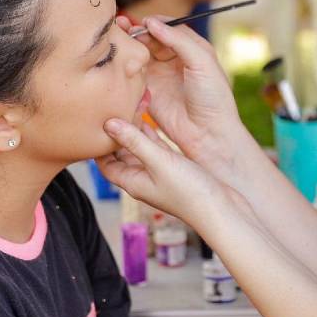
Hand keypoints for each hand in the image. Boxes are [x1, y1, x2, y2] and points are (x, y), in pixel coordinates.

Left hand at [98, 118, 226, 224]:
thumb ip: (134, 141)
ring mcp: (159, 174)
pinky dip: (150, 133)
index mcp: (133, 182)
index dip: (98, 144)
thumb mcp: (159, 162)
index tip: (93, 122)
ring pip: (139, 149)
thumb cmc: (189, 191)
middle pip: (120, 154)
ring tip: (127, 106)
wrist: (222, 210)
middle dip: (115, 134)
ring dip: (133, 131)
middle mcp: (143, 179)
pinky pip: (156, 147)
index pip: (105, 163)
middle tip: (110, 109)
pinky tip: (149, 116)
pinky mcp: (175, 168)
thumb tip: (108, 124)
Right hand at [121, 16, 254, 176]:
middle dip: (137, 31)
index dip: (154, 23)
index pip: (168, 27)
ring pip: (139, 53)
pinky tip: (119, 60)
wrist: (207, 133)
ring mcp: (159, 75)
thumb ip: (178, 39)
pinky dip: (125, 64)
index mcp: (191, 49)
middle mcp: (174, 59)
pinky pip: (132, 73)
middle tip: (124, 28)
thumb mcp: (202, 61)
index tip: (143, 22)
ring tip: (118, 40)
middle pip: (150, 38)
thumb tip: (151, 22)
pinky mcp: (147, 90)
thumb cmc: (213, 97)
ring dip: (128, 45)